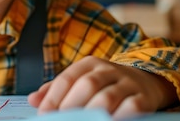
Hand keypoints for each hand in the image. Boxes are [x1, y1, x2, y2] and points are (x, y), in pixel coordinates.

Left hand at [27, 56, 176, 118]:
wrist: (145, 82)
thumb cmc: (105, 85)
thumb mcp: (82, 80)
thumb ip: (57, 90)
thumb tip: (33, 100)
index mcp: (90, 64)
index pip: (68, 77)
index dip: (53, 97)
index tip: (44, 114)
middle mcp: (109, 70)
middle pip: (87, 85)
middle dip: (71, 106)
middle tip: (62, 120)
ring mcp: (128, 84)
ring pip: (107, 97)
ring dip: (91, 113)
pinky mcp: (144, 99)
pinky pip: (131, 108)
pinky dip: (117, 117)